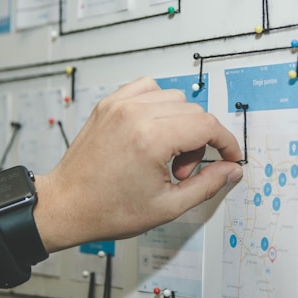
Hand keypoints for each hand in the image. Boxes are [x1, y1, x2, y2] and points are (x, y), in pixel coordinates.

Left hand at [33, 76, 242, 252]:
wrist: (66, 205)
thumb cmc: (108, 209)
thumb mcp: (168, 206)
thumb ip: (207, 185)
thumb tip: (230, 169)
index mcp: (150, 139)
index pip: (208, 126)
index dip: (226, 143)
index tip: (229, 156)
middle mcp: (135, 114)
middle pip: (194, 112)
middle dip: (201, 142)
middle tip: (183, 171)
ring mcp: (119, 105)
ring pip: (175, 98)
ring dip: (181, 124)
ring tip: (166, 154)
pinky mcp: (109, 104)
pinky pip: (148, 88)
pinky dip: (160, 105)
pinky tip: (154, 130)